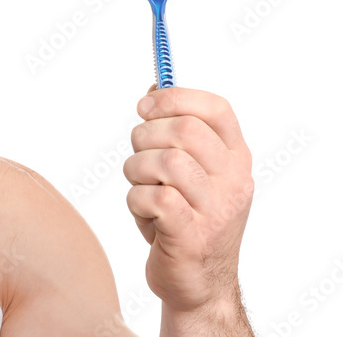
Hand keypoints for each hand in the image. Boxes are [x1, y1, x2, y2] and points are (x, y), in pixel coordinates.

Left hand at [122, 85, 253, 313]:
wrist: (199, 283)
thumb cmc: (185, 218)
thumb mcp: (187, 170)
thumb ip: (174, 130)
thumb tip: (154, 88)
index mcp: (235, 158)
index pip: (216, 109)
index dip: (175, 98)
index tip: (145, 106)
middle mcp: (233, 181)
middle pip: (184, 131)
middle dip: (145, 137)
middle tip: (138, 157)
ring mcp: (216, 210)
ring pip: (165, 162)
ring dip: (136, 170)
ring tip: (140, 187)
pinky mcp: (192, 236)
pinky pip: (154, 198)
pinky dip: (136, 200)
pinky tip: (143, 211)